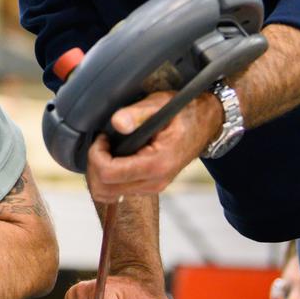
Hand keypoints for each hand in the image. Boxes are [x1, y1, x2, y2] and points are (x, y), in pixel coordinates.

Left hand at [85, 90, 222, 201]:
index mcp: (157, 165)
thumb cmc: (183, 111)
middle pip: (103, 190)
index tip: (104, 137)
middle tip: (102, 143)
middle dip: (94, 165)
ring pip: (108, 194)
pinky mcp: (149, 186)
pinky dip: (108, 176)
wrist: (206, 124)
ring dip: (99, 171)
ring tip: (109, 148)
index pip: (108, 174)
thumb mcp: (160, 104)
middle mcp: (154, 183)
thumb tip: (117, 123)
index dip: (96, 154)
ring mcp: (151, 188)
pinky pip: (117, 190)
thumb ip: (138, 113)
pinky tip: (116, 155)